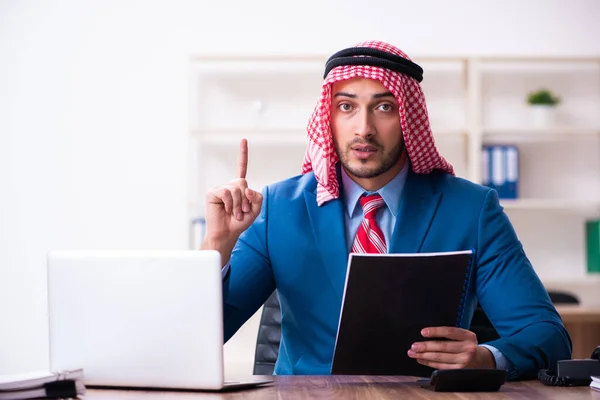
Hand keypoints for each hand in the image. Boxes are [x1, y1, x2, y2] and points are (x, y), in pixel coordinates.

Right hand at [201, 139, 262, 263]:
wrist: (227, 233)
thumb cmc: (240, 222)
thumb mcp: (256, 210)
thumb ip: (258, 198)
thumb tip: (247, 188)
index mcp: (239, 186)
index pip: (242, 167)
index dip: (243, 154)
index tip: (243, 139)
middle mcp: (229, 185)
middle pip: (242, 182)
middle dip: (246, 199)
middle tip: (243, 211)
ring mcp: (220, 188)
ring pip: (236, 188)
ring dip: (239, 204)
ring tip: (235, 214)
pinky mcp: (212, 192)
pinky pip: (226, 193)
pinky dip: (230, 204)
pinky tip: (227, 211)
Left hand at [407, 327, 495, 369]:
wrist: (481, 361)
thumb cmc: (466, 345)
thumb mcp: (464, 336)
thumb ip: (450, 334)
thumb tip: (426, 333)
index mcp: (468, 336)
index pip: (450, 332)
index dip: (435, 331)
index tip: (422, 332)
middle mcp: (468, 349)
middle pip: (443, 346)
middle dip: (425, 346)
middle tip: (413, 346)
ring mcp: (464, 361)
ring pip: (440, 358)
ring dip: (424, 355)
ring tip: (412, 353)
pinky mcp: (459, 371)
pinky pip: (441, 366)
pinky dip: (429, 363)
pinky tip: (421, 359)